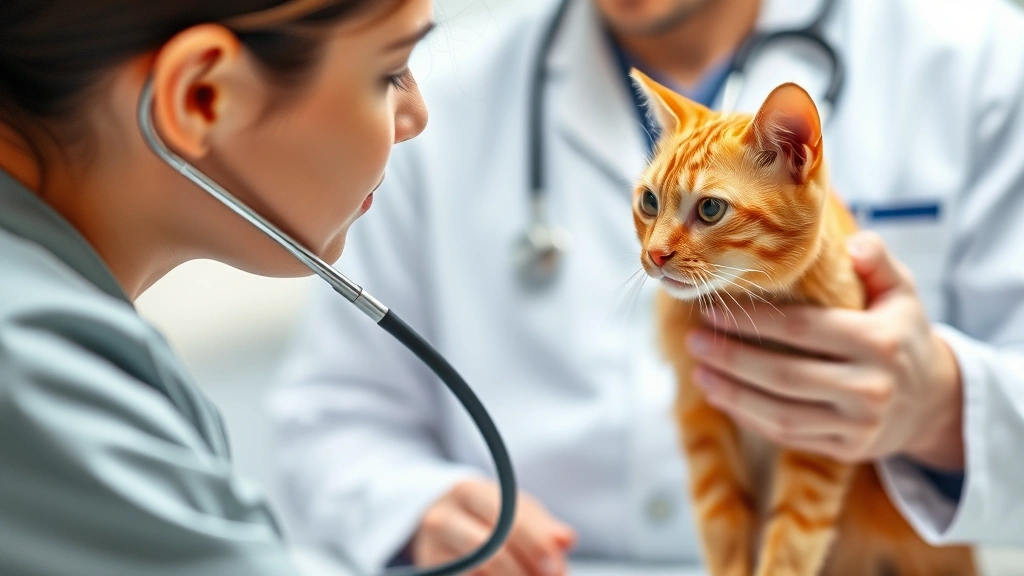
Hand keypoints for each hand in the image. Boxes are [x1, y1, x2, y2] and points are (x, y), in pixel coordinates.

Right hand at [411, 479, 576, 575]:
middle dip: (525, 571)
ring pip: (479, 572)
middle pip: (490, 551)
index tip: (555, 568)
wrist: (440, 519)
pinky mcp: (432, 570)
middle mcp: (443, 518)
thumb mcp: (513, 508)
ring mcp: (432, 549)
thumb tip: (566, 540)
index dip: (535, 545)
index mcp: (468, 492)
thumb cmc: (487, 513)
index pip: (506, 518)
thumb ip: (541, 525)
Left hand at [687, 231, 964, 469]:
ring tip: (698, 372)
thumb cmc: (902, 334)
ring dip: (731, 393)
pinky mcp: (847, 450)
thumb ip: (877, 262)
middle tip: (693, 341)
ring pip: (780, 412)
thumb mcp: (901, 292)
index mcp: (879, 342)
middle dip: (731, 358)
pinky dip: (749, 418)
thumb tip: (854, 242)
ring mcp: (858, 425)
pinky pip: (788, 435)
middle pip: (783, 375)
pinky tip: (722, 397)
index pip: (801, 329)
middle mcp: (870, 388)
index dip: (753, 321)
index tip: (712, 311)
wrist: (933, 401)